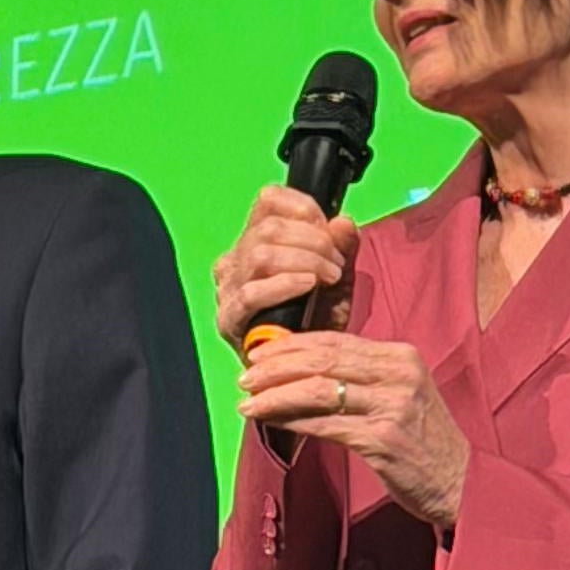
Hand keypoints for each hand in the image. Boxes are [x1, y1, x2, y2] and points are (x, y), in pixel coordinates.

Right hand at [214, 184, 359, 347]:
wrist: (304, 368)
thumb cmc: (315, 321)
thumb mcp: (338, 278)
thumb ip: (343, 247)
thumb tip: (342, 221)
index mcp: (254, 241)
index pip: (268, 201)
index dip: (303, 208)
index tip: (328, 229)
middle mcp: (234, 261)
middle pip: (268, 228)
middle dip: (313, 241)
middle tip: (336, 264)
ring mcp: (226, 290)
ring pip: (260, 254)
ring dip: (303, 261)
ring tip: (327, 278)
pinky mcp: (228, 320)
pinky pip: (252, 293)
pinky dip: (284, 284)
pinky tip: (307, 286)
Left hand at [237, 328, 471, 530]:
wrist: (459, 481)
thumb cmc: (420, 440)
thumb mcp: (397, 395)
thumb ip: (359, 378)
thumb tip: (301, 371)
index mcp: (400, 356)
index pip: (334, 341)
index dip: (290, 346)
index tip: (258, 355)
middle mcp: (398, 374)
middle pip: (322, 361)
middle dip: (276, 368)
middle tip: (244, 378)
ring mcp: (392, 406)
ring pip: (318, 391)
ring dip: (275, 396)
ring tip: (248, 403)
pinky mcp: (383, 439)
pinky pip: (324, 425)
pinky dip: (291, 422)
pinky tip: (269, 423)